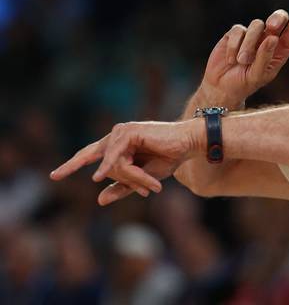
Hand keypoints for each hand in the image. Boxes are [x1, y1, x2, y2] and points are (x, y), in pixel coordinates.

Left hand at [50, 120, 201, 205]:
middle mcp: (117, 135)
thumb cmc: (169, 158)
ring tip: (154, 185)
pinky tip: (100, 176)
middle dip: (79, 168)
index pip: (91, 154)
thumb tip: (99, 200)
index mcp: (118, 144)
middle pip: (95, 158)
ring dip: (132, 179)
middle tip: (55, 176)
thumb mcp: (143, 179)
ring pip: (112, 166)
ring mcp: (121, 132)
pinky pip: (118, 160)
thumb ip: (123, 187)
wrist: (188, 145)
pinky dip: (123, 172)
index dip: (72, 164)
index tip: (55, 176)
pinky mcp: (129, 132)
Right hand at [197, 1, 288, 107]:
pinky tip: (230, 59)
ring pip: (256, 25)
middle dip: (277, 19)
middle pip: (278, 19)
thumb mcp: (257, 75)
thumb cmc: (244, 83)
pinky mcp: (235, 34)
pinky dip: (234, 46)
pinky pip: (238, 30)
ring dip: (248, 44)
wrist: (222, 86)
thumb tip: (273, 38)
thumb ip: (265, 57)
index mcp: (280, 50)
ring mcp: (252, 35)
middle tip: (272, 27)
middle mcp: (268, 39)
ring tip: (242, 61)